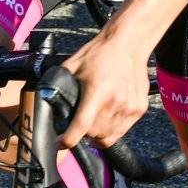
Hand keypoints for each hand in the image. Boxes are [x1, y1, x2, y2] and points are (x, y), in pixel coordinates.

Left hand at [55, 27, 153, 149]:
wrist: (128, 44)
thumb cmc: (100, 53)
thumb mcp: (73, 66)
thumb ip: (60, 84)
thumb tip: (48, 99)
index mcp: (96, 91)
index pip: (81, 126)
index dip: (68, 140)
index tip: (60, 143)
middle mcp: (115, 101)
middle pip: (94, 135)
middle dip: (82, 135)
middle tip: (78, 126)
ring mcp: (129, 107)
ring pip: (108, 137)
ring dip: (97, 135)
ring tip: (92, 123)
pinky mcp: (139, 109)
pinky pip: (122, 131)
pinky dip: (111, 130)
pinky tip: (106, 118)